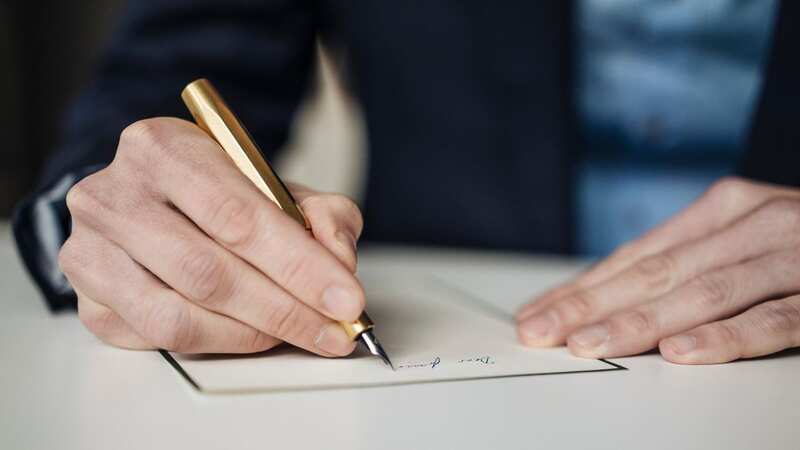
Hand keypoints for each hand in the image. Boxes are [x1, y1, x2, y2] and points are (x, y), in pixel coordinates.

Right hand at [59, 117, 365, 355]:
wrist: (153, 199)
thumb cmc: (216, 193)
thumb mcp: (276, 186)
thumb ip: (322, 214)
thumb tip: (339, 263)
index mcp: (161, 148)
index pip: (237, 216)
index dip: (299, 265)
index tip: (346, 298)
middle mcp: (112, 196)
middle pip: (208, 272)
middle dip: (285, 308)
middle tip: (334, 328)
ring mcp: (90, 252)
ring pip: (180, 316)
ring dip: (254, 333)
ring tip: (301, 332)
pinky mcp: (90, 300)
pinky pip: (161, 339)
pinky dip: (220, 343)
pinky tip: (254, 333)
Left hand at [516, 177, 799, 363]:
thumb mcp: (741, 239)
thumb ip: (686, 263)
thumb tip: (610, 299)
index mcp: (722, 210)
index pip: (634, 256)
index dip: (581, 287)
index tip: (537, 313)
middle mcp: (751, 224)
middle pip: (654, 272)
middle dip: (589, 305)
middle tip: (541, 332)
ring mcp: (791, 256)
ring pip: (702, 292)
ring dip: (639, 322)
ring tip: (589, 345)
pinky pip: (775, 317)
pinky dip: (728, 336)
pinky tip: (683, 354)